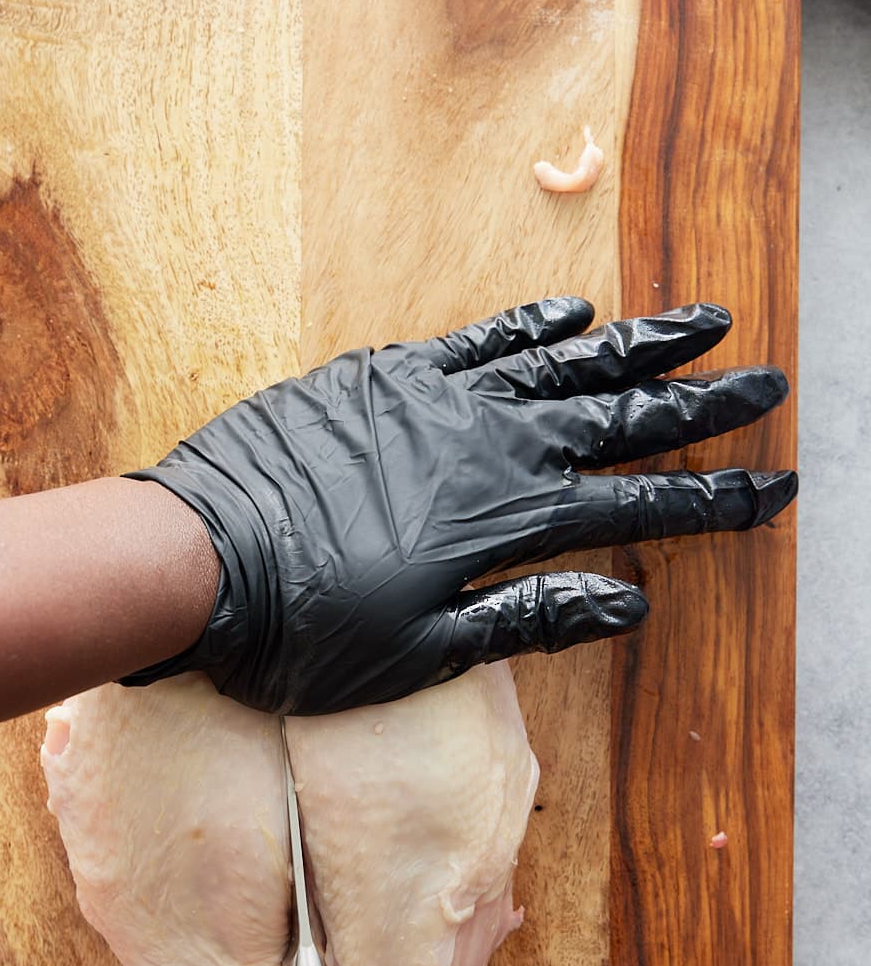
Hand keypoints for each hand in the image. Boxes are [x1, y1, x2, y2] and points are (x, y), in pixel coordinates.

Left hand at [125, 298, 795, 712]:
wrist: (192, 560)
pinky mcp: (377, 377)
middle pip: (613, 418)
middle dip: (698, 407)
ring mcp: (431, 400)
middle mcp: (483, 445)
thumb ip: (528, 619)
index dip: (710, 500)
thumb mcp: (423, 652)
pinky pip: (471, 341)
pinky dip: (527, 326)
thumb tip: (629, 605)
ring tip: (703, 326)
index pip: (634, 505)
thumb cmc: (302, 630)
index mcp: (503, 519)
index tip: (773, 487)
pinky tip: (572, 314)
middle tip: (769, 385)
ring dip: (633, 346)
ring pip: (555, 363)